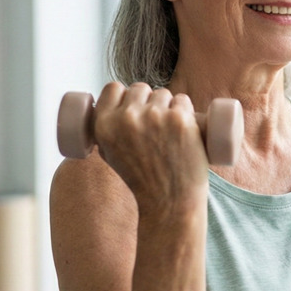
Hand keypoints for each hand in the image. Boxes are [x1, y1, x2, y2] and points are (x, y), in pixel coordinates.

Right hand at [92, 82, 208, 215]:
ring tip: (171, 131)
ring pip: (164, 94)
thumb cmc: (141, 180)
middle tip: (156, 123)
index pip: (113, 88)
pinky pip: (184, 100)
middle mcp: (126, 118)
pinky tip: (186, 127)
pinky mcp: (180, 120)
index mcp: (104, 125)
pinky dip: (186, 111)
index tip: (133, 104)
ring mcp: (154, 117)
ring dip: (169, 106)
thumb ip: (105, 131)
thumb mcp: (110, 154)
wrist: (168, 202)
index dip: (124, 94)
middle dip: (148, 100)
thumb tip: (110, 109)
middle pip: (140, 88)